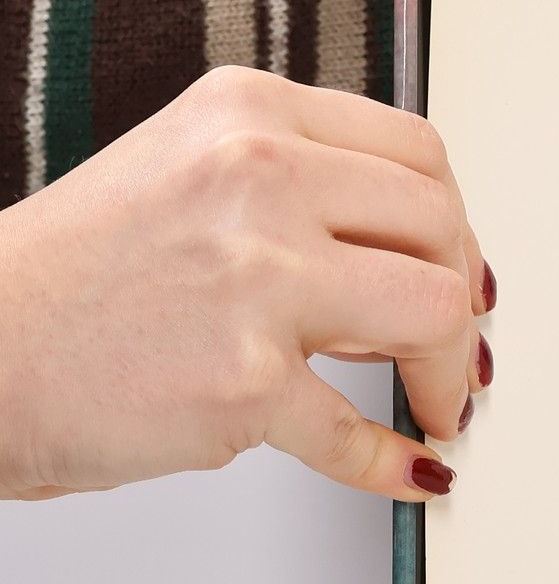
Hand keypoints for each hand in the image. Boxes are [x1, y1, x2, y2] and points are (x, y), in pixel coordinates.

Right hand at [0, 68, 491, 500]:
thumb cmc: (73, 277)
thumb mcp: (187, 172)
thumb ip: (299, 188)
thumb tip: (416, 251)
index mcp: (249, 115)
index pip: (416, 155)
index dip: (453, 222)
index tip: (453, 265)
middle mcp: (259, 180)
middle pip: (440, 229)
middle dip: (461, 296)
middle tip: (450, 341)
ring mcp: (257, 280)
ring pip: (432, 312)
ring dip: (446, 372)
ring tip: (432, 401)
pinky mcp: (246, 382)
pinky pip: (359, 431)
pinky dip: (396, 462)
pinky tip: (408, 468)